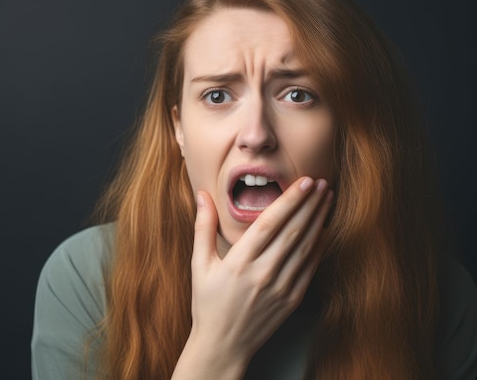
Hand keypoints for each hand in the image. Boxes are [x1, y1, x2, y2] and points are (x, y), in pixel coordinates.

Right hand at [172, 177, 332, 379]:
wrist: (223, 344)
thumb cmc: (208, 302)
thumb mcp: (199, 264)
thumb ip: (203, 227)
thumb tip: (202, 194)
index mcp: (239, 262)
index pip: (270, 223)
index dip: (289, 200)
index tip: (304, 181)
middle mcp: (263, 273)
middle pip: (293, 231)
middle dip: (310, 204)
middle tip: (321, 182)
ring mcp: (280, 287)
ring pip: (305, 247)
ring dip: (319, 220)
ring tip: (326, 199)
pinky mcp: (292, 299)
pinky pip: (310, 268)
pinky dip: (319, 247)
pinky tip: (325, 230)